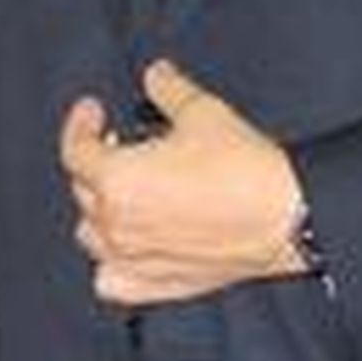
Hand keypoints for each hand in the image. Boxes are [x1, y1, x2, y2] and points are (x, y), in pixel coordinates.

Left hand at [59, 58, 303, 305]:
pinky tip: (128, 246)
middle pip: (83, 190)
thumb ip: (169, 90)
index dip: (80, 124)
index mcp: (118, 179)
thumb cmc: (245, 168)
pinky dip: (111, 263)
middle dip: (96, 162)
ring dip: (101, 210)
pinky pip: (110, 280)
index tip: (93, 111)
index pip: (75, 150)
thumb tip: (155, 75)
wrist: (286, 216)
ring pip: (92, 235)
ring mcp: (133, 260)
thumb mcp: (203, 113)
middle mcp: (117, 224)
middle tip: (120, 144)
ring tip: (126, 192)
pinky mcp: (157, 285)